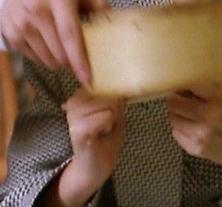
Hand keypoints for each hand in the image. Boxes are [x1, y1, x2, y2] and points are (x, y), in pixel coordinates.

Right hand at [0, 0, 106, 83]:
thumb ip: (98, 4)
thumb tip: (114, 22)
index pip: (70, 33)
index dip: (79, 58)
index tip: (87, 76)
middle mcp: (38, 10)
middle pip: (58, 50)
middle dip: (72, 64)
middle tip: (81, 66)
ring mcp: (22, 23)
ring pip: (46, 58)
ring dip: (60, 64)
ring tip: (67, 56)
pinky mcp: (11, 34)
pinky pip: (33, 57)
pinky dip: (45, 59)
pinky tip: (50, 50)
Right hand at [46, 87, 124, 205]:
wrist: (96, 166)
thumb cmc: (106, 139)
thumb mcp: (114, 114)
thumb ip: (114, 98)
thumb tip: (120, 83)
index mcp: (81, 97)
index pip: (104, 84)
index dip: (112, 99)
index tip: (107, 115)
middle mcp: (73, 104)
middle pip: (107, 94)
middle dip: (113, 110)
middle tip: (105, 125)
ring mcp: (73, 116)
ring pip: (107, 104)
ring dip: (111, 119)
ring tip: (102, 130)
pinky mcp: (77, 130)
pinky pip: (104, 117)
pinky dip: (108, 126)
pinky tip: (100, 134)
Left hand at [166, 84, 221, 189]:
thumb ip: (206, 91)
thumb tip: (181, 86)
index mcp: (220, 97)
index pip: (189, 84)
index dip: (181, 84)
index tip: (180, 85)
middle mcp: (209, 115)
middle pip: (173, 103)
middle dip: (175, 100)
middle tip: (180, 100)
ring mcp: (200, 134)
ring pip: (173, 119)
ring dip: (178, 115)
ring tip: (190, 115)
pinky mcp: (196, 149)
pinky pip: (176, 134)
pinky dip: (182, 130)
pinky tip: (195, 129)